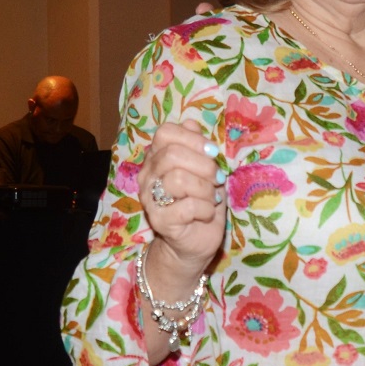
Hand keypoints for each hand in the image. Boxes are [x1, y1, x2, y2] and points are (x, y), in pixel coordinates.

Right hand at [137, 119, 226, 281]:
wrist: (194, 242)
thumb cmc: (201, 203)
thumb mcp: (206, 172)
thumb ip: (199, 148)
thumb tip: (192, 123)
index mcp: (158, 158)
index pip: (166, 133)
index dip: (193, 139)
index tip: (212, 153)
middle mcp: (148, 175)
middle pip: (173, 155)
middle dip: (205, 166)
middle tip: (216, 180)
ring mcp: (150, 199)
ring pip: (179, 179)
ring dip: (206, 190)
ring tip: (211, 199)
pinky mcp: (159, 220)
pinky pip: (187, 206)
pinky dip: (205, 209)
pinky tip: (206, 213)